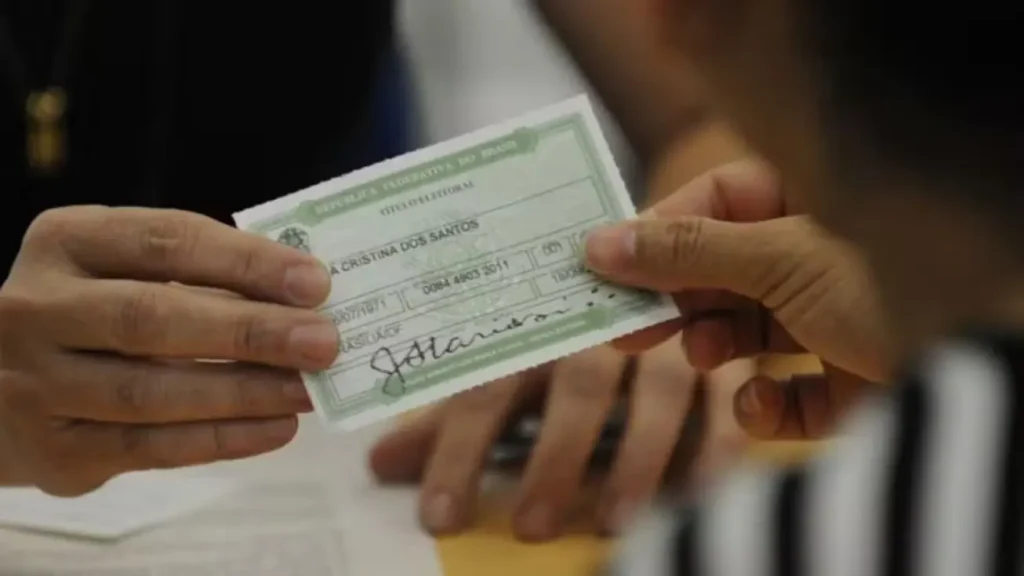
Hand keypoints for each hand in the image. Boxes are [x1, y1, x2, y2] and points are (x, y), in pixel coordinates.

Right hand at [0, 207, 338, 495]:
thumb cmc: (90, 311)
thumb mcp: (122, 270)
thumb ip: (198, 277)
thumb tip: (303, 301)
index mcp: (66, 241)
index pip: (165, 242)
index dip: (246, 261)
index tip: (315, 281)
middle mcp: (37, 309)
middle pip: (152, 319)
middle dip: (251, 332)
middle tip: (323, 342)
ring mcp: (35, 384)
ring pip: (151, 392)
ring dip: (244, 393)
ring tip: (308, 390)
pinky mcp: (53, 451)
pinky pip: (148, 449)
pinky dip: (221, 440)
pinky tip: (276, 428)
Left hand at [369, 339, 755, 539]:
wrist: (653, 271)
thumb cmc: (563, 343)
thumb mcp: (508, 374)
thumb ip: (452, 421)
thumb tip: (379, 466)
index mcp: (534, 333)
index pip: (487, 390)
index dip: (459, 453)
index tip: (439, 519)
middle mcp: (601, 333)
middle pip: (576, 389)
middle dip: (552, 459)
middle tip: (530, 528)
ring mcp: (667, 343)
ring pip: (655, 395)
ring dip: (635, 459)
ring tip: (610, 524)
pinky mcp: (722, 364)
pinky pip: (723, 406)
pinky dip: (714, 449)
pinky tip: (695, 498)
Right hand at [584, 159, 889, 437]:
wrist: (987, 368)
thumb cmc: (889, 284)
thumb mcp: (776, 258)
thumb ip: (685, 252)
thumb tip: (598, 243)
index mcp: (807, 202)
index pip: (711, 205)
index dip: (655, 236)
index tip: (602, 270)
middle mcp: (818, 255)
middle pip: (721, 272)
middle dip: (678, 302)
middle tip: (625, 331)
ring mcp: (834, 318)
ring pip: (749, 333)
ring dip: (718, 348)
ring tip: (705, 356)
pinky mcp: (849, 381)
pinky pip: (789, 392)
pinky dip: (768, 406)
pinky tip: (761, 406)